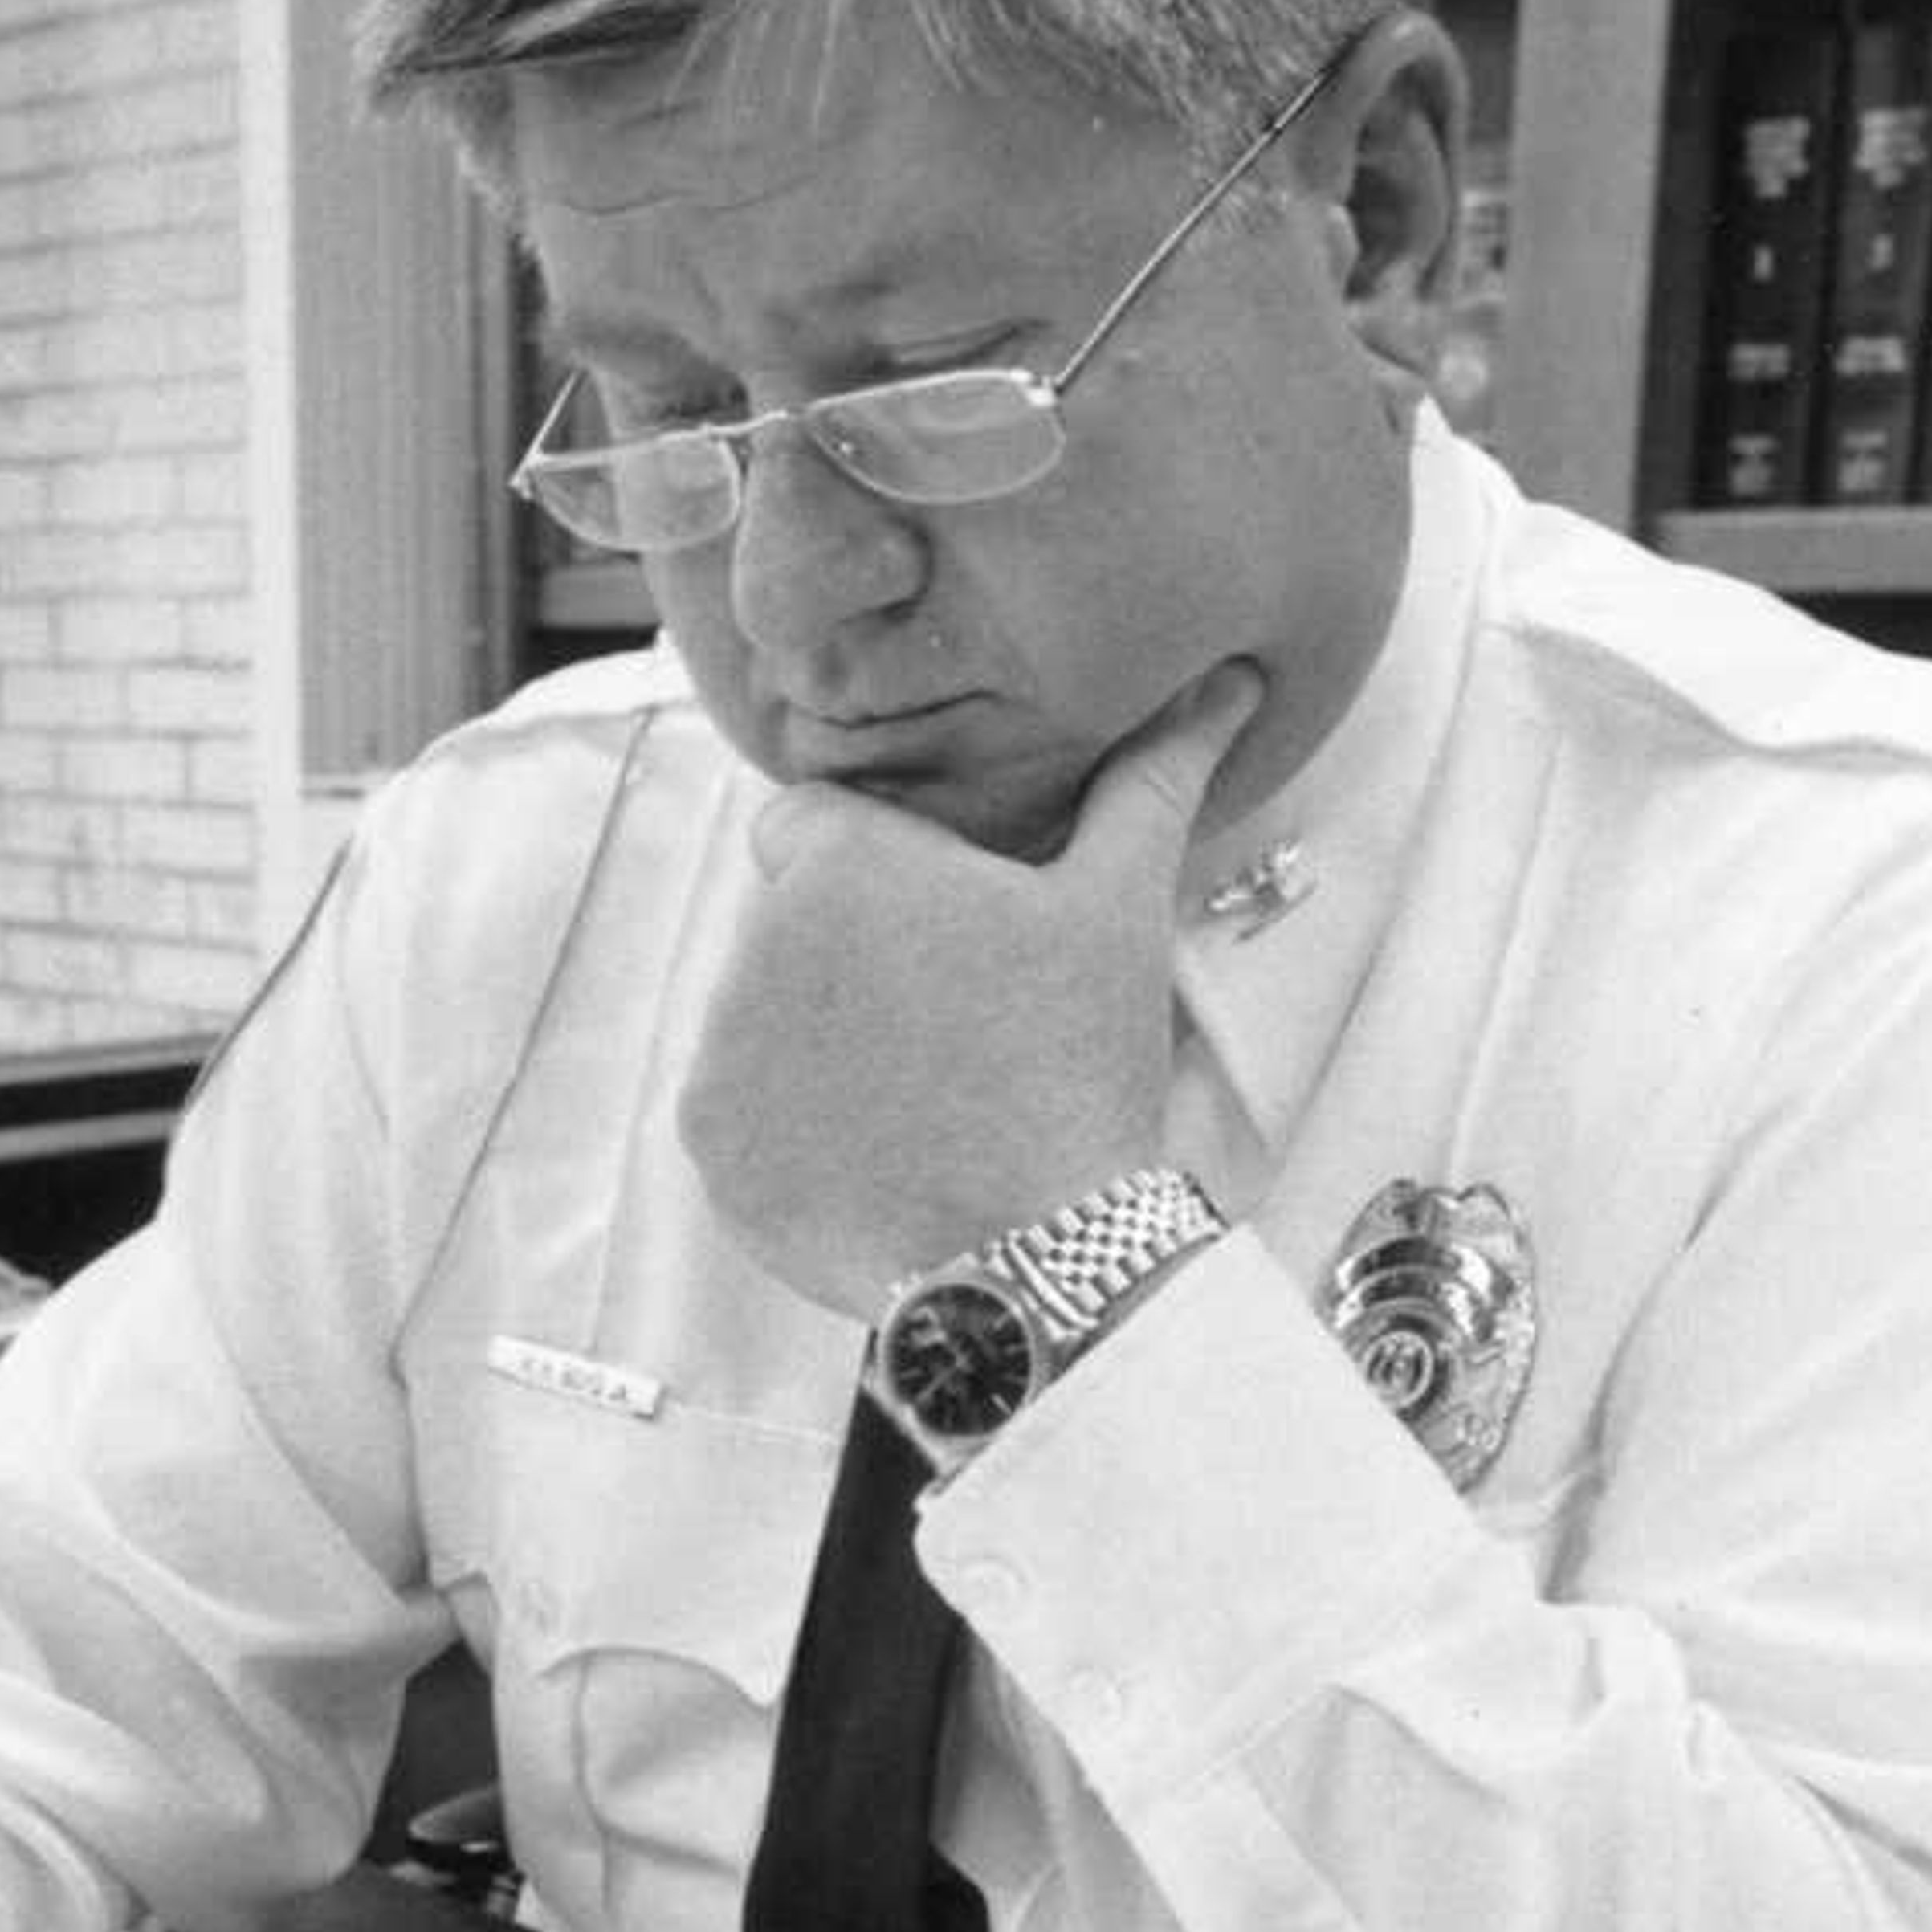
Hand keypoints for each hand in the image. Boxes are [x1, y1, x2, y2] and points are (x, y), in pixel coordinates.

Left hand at [677, 663, 1259, 1317]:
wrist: (1036, 1252)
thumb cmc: (1078, 1064)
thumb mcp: (1120, 906)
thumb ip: (1150, 778)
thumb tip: (1223, 680)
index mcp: (837, 864)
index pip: (811, 824)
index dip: (876, 870)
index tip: (942, 929)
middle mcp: (753, 944)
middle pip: (787, 924)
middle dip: (850, 958)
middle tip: (952, 1025)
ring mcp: (720, 1050)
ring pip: (763, 1016)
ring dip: (821, 1041)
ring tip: (925, 1094)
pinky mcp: (709, 1143)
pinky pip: (740, 1109)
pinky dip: (792, 1126)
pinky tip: (880, 1149)